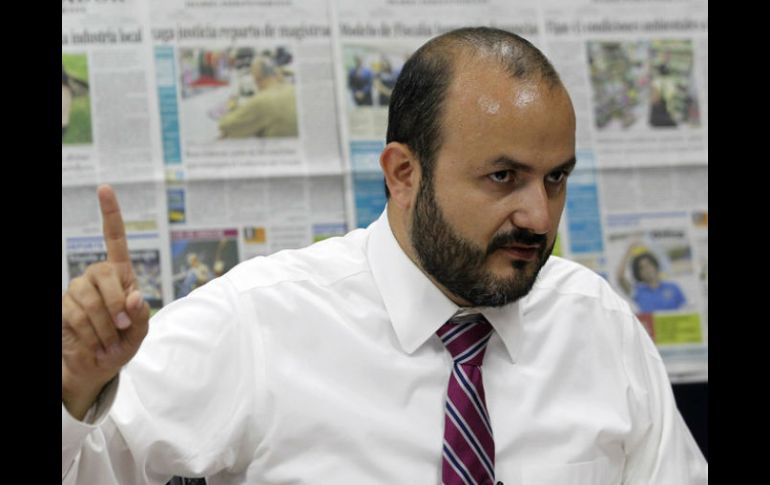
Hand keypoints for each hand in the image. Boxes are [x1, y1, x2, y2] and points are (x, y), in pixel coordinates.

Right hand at [61, 185, 150, 419]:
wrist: (98, 365)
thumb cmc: (123, 343)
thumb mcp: (140, 332)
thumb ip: (141, 315)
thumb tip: (134, 295)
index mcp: (121, 275)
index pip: (115, 239)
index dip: (110, 214)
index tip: (104, 188)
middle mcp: (96, 276)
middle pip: (103, 274)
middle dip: (115, 305)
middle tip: (123, 327)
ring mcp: (76, 290)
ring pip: (89, 301)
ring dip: (104, 328)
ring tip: (109, 341)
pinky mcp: (62, 307)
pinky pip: (75, 317)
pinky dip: (90, 336)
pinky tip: (95, 343)